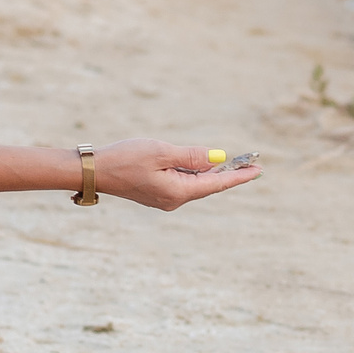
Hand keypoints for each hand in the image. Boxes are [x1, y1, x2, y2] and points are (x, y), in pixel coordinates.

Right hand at [95, 140, 262, 210]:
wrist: (94, 171)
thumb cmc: (125, 158)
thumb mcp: (162, 151)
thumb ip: (192, 155)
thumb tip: (218, 158)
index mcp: (178, 192)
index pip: (217, 183)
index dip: (239, 175)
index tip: (259, 169)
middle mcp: (174, 200)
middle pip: (209, 185)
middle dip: (230, 174)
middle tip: (252, 163)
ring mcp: (165, 199)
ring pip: (196, 185)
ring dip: (213, 173)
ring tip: (234, 164)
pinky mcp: (157, 193)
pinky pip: (184, 184)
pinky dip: (197, 174)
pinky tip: (204, 166)